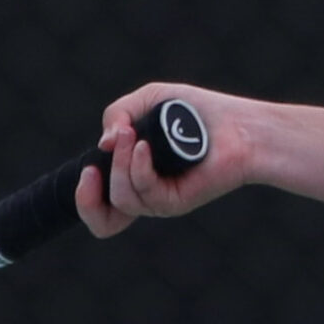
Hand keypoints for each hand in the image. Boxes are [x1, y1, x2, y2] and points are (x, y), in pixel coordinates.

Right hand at [76, 84, 251, 237]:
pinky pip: (145, 192)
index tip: (88, 171)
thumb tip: (103, 145)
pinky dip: (138, 167)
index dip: (83, 199)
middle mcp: (145, 195)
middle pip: (102, 221)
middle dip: (87, 196)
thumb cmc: (196, 112)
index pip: (100, 208)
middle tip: (93, 169)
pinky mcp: (177, 202)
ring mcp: (160, 201)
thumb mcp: (147, 101)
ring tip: (131, 135)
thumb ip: (117, 114)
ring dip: (118, 164)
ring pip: (122, 198)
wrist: (239, 125)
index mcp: (132, 176)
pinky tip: (144, 146)